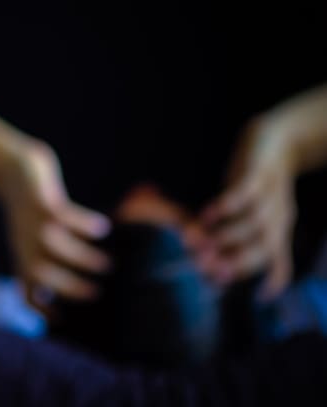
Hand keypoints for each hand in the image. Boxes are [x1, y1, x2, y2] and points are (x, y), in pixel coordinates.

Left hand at [1, 140, 110, 316]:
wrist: (11, 170)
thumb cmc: (31, 211)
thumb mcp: (33, 239)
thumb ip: (50, 264)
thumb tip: (78, 286)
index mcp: (23, 258)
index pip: (26, 294)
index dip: (41, 312)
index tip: (65, 321)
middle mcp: (25, 244)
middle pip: (40, 275)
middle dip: (68, 288)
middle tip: (97, 294)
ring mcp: (32, 222)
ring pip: (54, 246)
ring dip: (82, 257)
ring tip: (108, 263)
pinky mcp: (41, 200)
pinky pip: (63, 215)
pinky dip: (84, 224)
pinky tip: (104, 227)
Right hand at [188, 117, 295, 301]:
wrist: (276, 137)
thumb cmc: (256, 180)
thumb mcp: (249, 210)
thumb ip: (230, 233)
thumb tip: (200, 254)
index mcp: (278, 228)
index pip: (275, 260)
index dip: (260, 279)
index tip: (230, 287)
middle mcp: (278, 216)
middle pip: (264, 247)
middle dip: (235, 261)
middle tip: (204, 267)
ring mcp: (269, 194)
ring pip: (253, 223)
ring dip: (225, 236)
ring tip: (198, 242)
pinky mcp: (257, 172)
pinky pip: (243, 193)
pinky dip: (225, 206)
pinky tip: (205, 213)